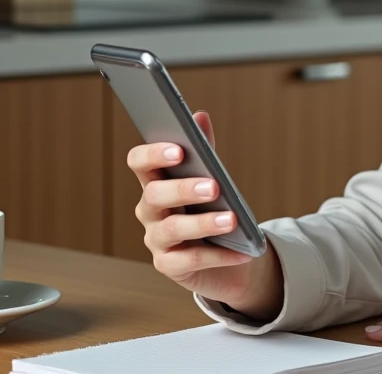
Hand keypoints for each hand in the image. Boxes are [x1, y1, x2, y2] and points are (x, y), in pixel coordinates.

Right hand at [127, 111, 283, 319]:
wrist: (227, 252)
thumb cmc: (212, 207)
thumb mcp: (210, 176)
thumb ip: (205, 150)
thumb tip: (200, 116)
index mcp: (155, 181)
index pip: (140, 162)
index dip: (154, 154)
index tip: (179, 150)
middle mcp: (150, 210)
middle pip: (155, 195)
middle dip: (183, 189)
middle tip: (213, 186)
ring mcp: (156, 239)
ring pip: (172, 228)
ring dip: (203, 223)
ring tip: (232, 220)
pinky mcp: (169, 266)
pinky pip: (191, 260)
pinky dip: (219, 255)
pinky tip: (242, 252)